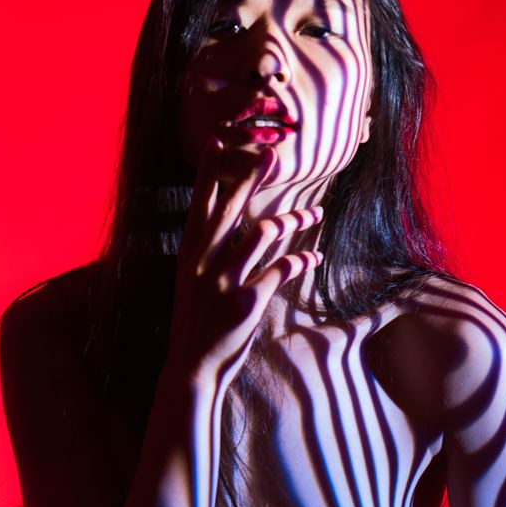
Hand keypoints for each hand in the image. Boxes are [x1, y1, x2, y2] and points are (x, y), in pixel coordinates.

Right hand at [167, 137, 323, 381]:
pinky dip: (302, 261)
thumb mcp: (193, 283)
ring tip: (316, 214)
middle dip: (252, 176)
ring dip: (294, 220)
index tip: (217, 139)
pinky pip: (281, 269)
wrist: (193, 366)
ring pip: (264, 234)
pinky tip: (316, 259)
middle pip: (231, 208)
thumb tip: (236, 226)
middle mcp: (203, 261)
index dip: (208, 171)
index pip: (199, 203)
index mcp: (189, 254)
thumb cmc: (197, 322)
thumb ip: (210, 254)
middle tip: (274, 153)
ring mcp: (224, 280)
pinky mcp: (247, 300)